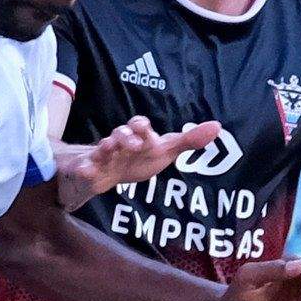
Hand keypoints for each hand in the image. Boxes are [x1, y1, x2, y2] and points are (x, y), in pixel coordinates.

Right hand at [59, 116, 222, 208]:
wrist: (101, 173)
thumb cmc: (135, 159)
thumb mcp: (162, 151)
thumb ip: (187, 141)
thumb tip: (217, 126)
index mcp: (136, 137)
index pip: (138, 127)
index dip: (142, 128)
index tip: (146, 129)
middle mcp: (117, 143)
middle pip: (119, 135)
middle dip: (125, 137)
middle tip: (134, 144)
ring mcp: (100, 157)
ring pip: (100, 150)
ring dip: (104, 148)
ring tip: (107, 148)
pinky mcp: (86, 171)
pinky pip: (83, 170)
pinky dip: (84, 170)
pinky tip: (86, 172)